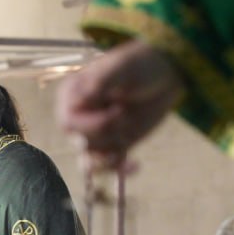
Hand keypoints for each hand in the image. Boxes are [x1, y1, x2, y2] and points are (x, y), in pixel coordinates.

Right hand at [56, 40, 184, 171]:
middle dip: (107, 134)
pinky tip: (136, 164)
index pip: (68, 122)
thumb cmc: (140, 65)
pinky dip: (119, 170)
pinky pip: (106, 168)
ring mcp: (94, 134)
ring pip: (91, 161)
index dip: (92, 123)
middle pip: (81, 142)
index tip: (119, 109)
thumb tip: (79, 97)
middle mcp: (78, 117)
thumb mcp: (121, 68)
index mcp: (72, 95)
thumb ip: (100, 83)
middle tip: (126, 113)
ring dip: (113, 153)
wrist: (165, 76)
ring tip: (130, 134)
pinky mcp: (111, 145)